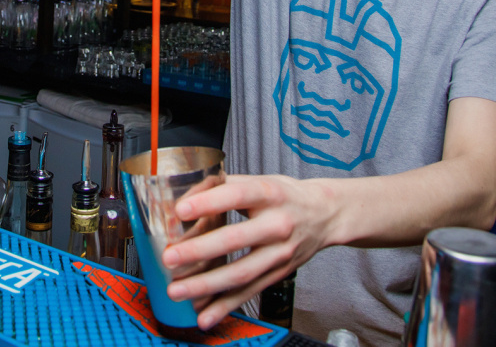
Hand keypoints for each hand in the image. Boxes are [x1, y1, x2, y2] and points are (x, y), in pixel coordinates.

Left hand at [161, 174, 337, 329]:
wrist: (325, 215)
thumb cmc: (285, 195)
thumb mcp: (260, 180)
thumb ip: (224, 185)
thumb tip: (184, 194)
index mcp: (270, 194)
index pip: (237, 195)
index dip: (209, 202)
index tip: (181, 210)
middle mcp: (278, 224)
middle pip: (236, 239)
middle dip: (200, 251)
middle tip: (170, 257)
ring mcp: (280, 253)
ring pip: (241, 273)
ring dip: (206, 285)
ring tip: (177, 290)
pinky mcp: (278, 274)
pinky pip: (249, 292)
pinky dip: (225, 306)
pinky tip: (205, 316)